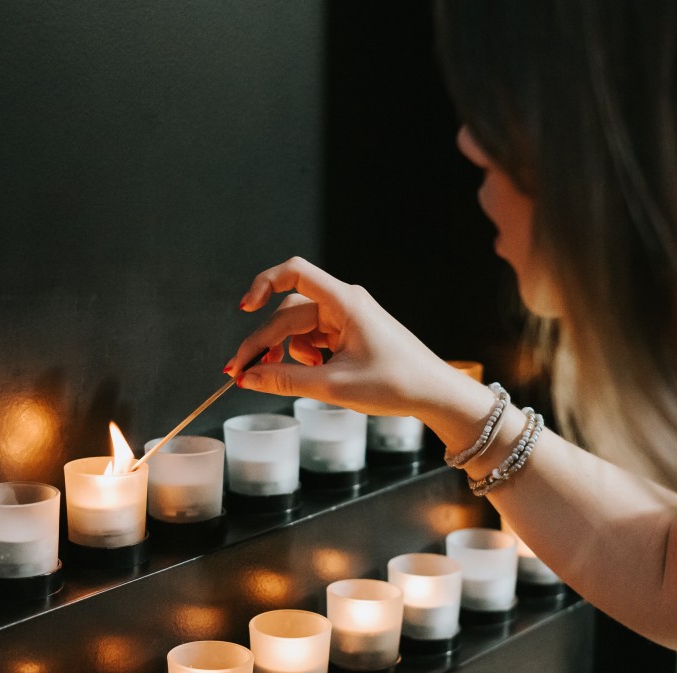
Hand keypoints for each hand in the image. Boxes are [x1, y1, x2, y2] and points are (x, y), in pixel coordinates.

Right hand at [223, 256, 459, 417]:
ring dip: (284, 351)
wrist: (434, 393)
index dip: (263, 284)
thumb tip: (248, 377)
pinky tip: (313, 374)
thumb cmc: (397, 383)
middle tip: (241, 371)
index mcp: (344, 302)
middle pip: (288, 312)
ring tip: (283, 377)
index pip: (294, 273)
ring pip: (298, 327)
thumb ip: (285, 379)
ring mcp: (346, 318)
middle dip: (264, 341)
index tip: (245, 309)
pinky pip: (313, 337)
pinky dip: (303, 356)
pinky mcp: (349, 334)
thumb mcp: (334, 386)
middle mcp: (343, 303)